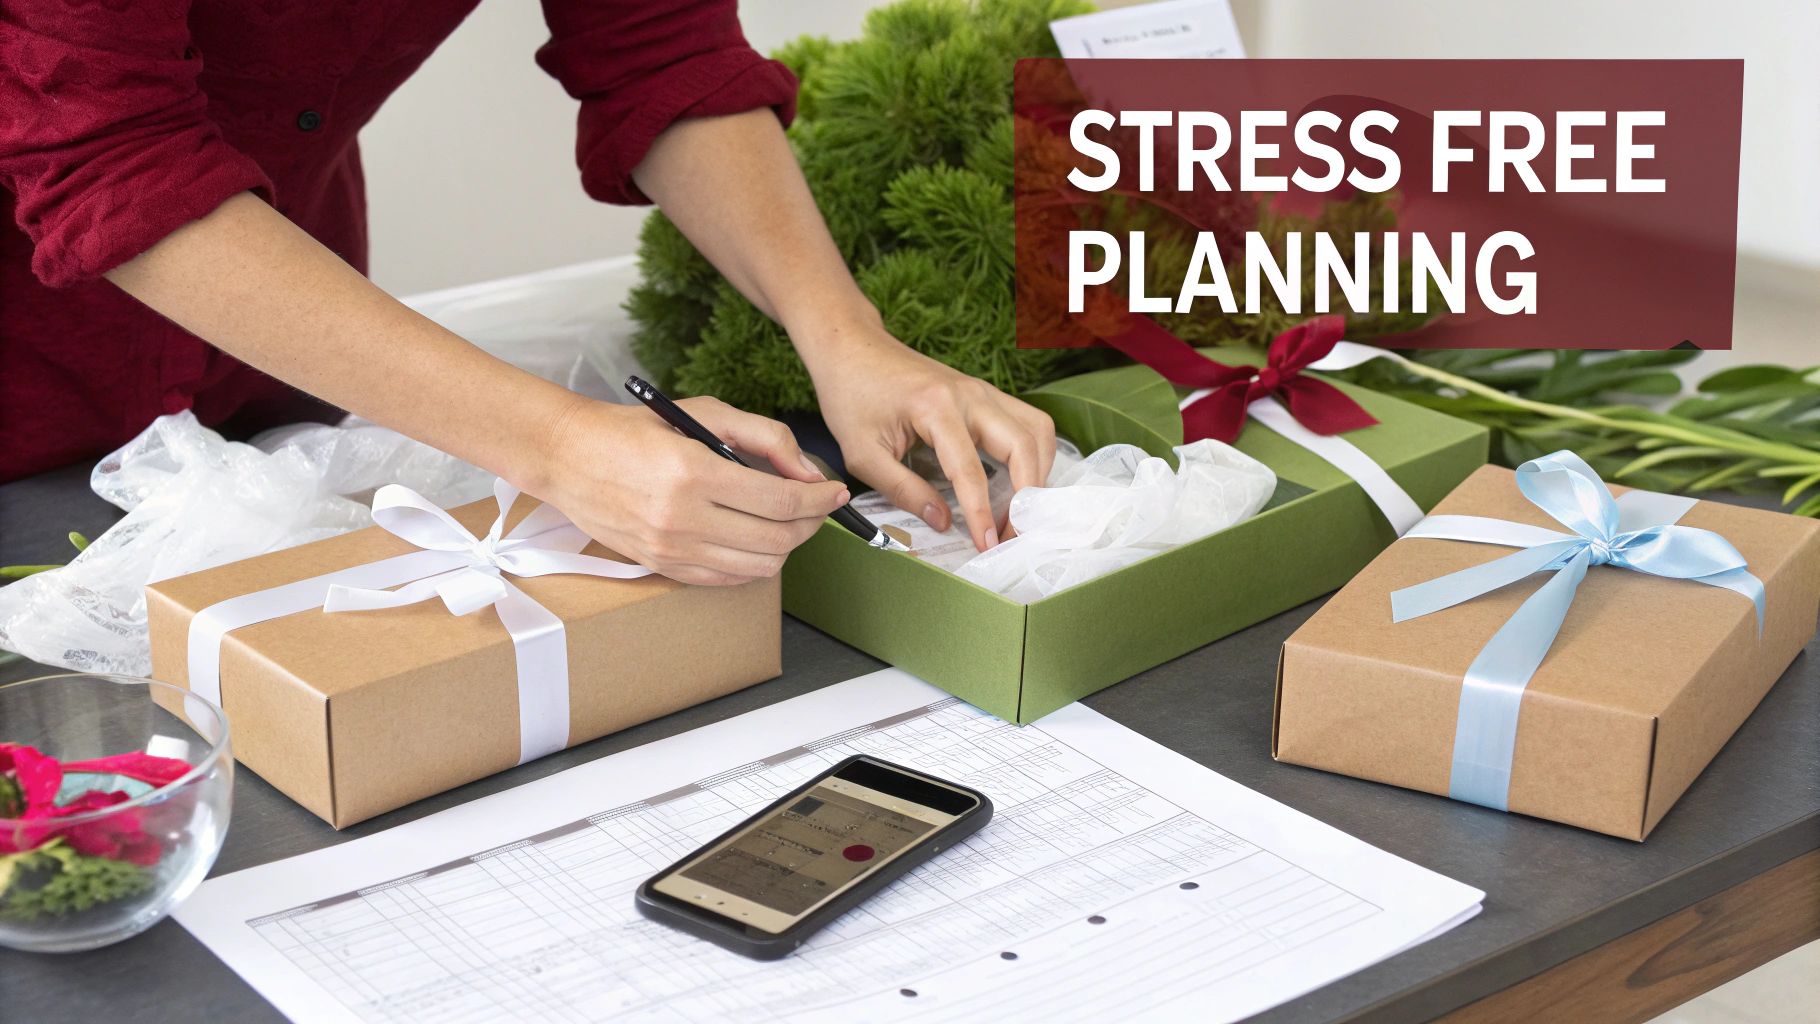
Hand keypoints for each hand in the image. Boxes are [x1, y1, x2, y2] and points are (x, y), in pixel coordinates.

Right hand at [532, 396, 851, 585]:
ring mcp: (670, 549)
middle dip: (811, 523)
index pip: (782, 500)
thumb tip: (809, 472)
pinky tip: (756, 539)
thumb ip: (766, 438)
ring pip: (758, 567)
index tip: (835, 491)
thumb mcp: (705, 412)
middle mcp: (682, 518)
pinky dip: (753, 563)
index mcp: (694, 472)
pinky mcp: (661, 567)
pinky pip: (727, 580)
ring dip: (787, 547)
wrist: (568, 457)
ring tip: (789, 522)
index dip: (821, 498)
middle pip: (778, 539)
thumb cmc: (635, 429)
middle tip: (818, 506)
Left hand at [804, 320, 1057, 551]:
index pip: (971, 470)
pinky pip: (1026, 421)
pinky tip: (1020, 481)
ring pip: (1037, 429)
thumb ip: (903, 490)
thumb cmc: (851, 397)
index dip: (981, 513)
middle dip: (1027, 495)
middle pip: (1024, 445)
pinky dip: (1033, 453)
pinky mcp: (984, 393)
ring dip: (1039, 472)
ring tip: (1021, 510)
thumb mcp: (862, 454)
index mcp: (936, 407)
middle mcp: (970, 394)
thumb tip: (942, 522)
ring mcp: (982, 390)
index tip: (986, 546)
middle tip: (1013, 534)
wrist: (851, 348)